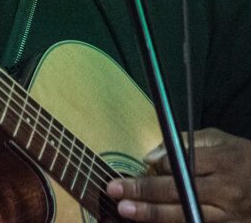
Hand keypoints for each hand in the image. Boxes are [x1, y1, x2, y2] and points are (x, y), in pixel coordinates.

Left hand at [107, 128, 250, 220]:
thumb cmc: (241, 158)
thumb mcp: (218, 139)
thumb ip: (185, 142)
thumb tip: (151, 157)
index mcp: (223, 162)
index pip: (183, 164)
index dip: (158, 166)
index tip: (139, 166)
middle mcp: (225, 191)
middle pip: (178, 192)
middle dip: (144, 192)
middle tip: (116, 191)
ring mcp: (229, 215)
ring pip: (185, 216)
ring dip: (153, 215)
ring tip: (127, 212)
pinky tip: (152, 222)